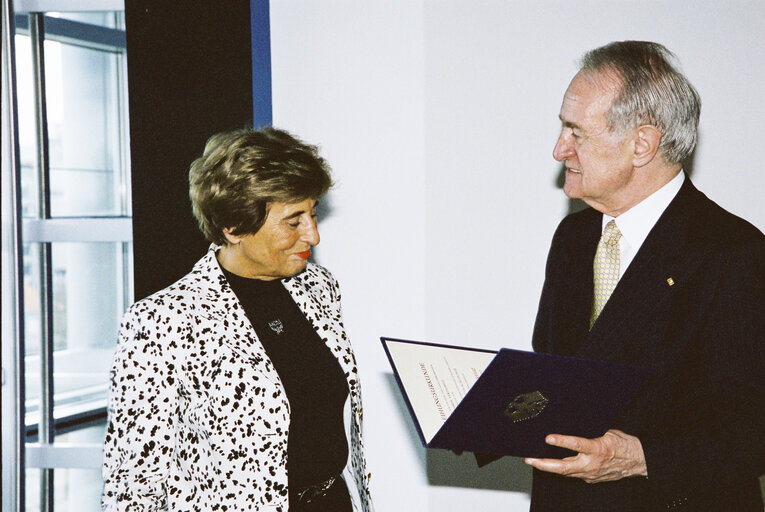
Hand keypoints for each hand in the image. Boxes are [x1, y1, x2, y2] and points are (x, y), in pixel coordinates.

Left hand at [524, 429, 646, 482]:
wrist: (639, 462)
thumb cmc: (624, 445)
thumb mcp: (609, 432)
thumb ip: (591, 431)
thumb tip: (574, 423)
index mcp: (598, 449)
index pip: (577, 444)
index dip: (561, 441)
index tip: (548, 438)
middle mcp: (593, 464)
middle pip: (564, 467)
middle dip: (544, 464)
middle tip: (529, 459)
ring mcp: (591, 474)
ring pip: (566, 472)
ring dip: (548, 467)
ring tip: (533, 460)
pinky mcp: (591, 478)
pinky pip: (573, 473)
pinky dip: (562, 468)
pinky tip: (551, 464)